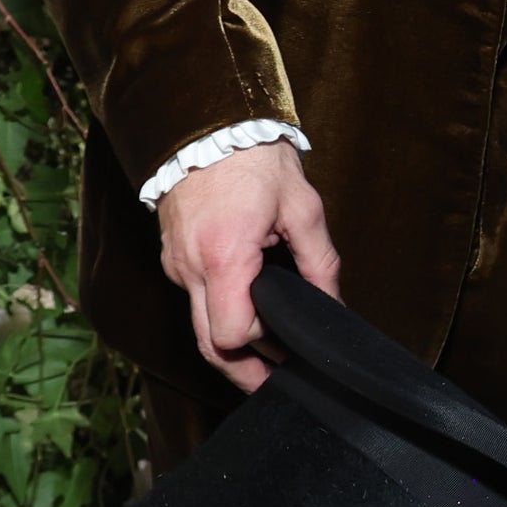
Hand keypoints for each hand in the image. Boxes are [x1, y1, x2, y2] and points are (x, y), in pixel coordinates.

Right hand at [156, 140, 340, 389]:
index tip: (291, 349)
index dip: (262, 347)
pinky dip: (218, 311)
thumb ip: (321, 264)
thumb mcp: (303, 209)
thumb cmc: (256, 160)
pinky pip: (194, 298)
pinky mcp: (172, 257)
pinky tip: (248, 308)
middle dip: (242, 369)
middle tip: (275, 382)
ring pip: (197, 324)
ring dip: (230, 340)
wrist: (209, 124)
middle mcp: (190, 268)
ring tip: (269, 351)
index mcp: (224, 257)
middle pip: (207, 345)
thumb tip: (334, 307)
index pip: (231, 334)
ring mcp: (176, 264)